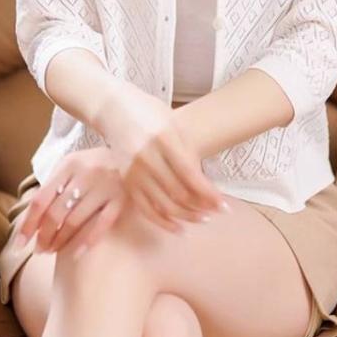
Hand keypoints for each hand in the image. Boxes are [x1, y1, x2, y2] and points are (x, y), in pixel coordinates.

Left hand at [14, 147, 127, 256]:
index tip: (19, 244)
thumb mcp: (74, 165)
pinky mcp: (122, 199)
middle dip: (45, 236)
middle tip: (40, 250)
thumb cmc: (97, 164)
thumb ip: (55, 184)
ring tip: (54, 251)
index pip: (41, 199)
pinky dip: (87, 241)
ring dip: (61, 241)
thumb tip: (32, 219)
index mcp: (69, 164)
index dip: (28, 224)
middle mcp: (86, 174)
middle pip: (56, 212)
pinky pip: (101, 225)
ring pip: (75, 221)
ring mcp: (105, 186)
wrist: (136, 154)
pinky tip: (76, 254)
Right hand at [94, 80, 227, 231]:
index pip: (190, 175)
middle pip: (178, 193)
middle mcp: (146, 157)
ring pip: (163, 204)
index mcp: (162, 138)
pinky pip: (145, 208)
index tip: (223, 204)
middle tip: (216, 213)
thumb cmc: (149, 112)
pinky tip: (178, 228)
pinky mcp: (124, 181)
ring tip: (203, 220)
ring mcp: (132, 171)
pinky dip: (162, 221)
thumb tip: (204, 183)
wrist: (114, 109)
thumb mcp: (173, 122)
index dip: (208, 193)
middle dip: (201, 207)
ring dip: (185, 216)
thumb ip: (188, 150)